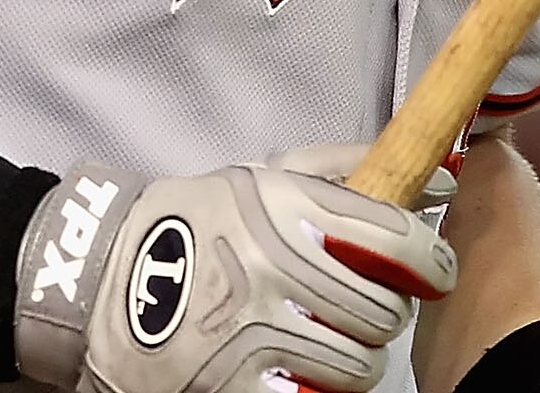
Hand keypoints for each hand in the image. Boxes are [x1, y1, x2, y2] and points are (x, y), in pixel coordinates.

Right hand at [12, 152, 457, 391]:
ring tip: (324, 339)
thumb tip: (438, 169)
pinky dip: (317, 392)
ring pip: (358, 367)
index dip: (431, 260)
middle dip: (384, 312)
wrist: (101, 282)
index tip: (432, 269)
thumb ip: (347, 168)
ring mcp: (256, 336)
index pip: (398, 241)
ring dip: (352, 357)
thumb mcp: (264, 177)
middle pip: (384, 313)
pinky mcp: (237, 389)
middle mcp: (277, 272)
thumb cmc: (195, 222)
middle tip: (361, 306)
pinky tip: (300, 371)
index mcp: (289, 210)